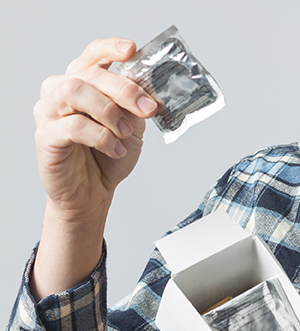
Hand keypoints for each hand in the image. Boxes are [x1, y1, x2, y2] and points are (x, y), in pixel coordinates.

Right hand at [30, 38, 156, 300]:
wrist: (93, 191)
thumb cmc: (108, 158)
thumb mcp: (130, 127)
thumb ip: (133, 107)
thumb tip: (147, 90)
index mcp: (81, 85)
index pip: (91, 56)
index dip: (111, 48)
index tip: (132, 50)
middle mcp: (60, 93)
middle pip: (89, 73)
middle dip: (124, 89)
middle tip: (147, 108)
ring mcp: (49, 113)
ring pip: (75, 91)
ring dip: (108, 111)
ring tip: (126, 132)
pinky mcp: (45, 137)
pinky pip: (73, 126)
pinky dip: (101, 137)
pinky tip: (116, 150)